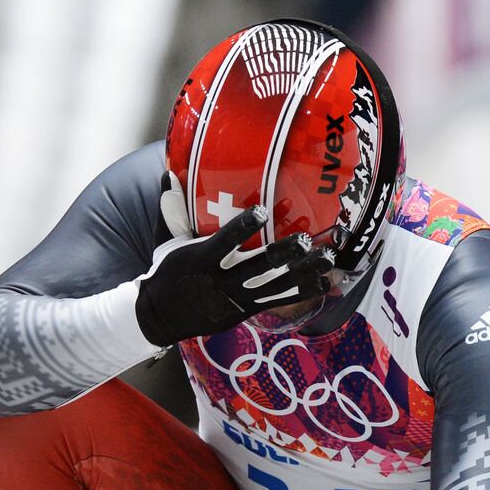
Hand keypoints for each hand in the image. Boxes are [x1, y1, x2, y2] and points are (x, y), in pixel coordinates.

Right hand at [135, 175, 332, 346]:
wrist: (163, 317)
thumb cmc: (167, 273)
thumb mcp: (166, 242)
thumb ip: (172, 210)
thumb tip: (168, 173)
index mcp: (203, 260)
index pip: (225, 242)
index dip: (243, 227)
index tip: (261, 211)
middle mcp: (223, 281)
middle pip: (259, 268)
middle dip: (283, 254)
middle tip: (304, 240)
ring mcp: (238, 298)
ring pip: (276, 285)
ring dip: (303, 272)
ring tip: (327, 259)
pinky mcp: (248, 309)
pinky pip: (279, 301)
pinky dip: (302, 293)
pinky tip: (323, 283)